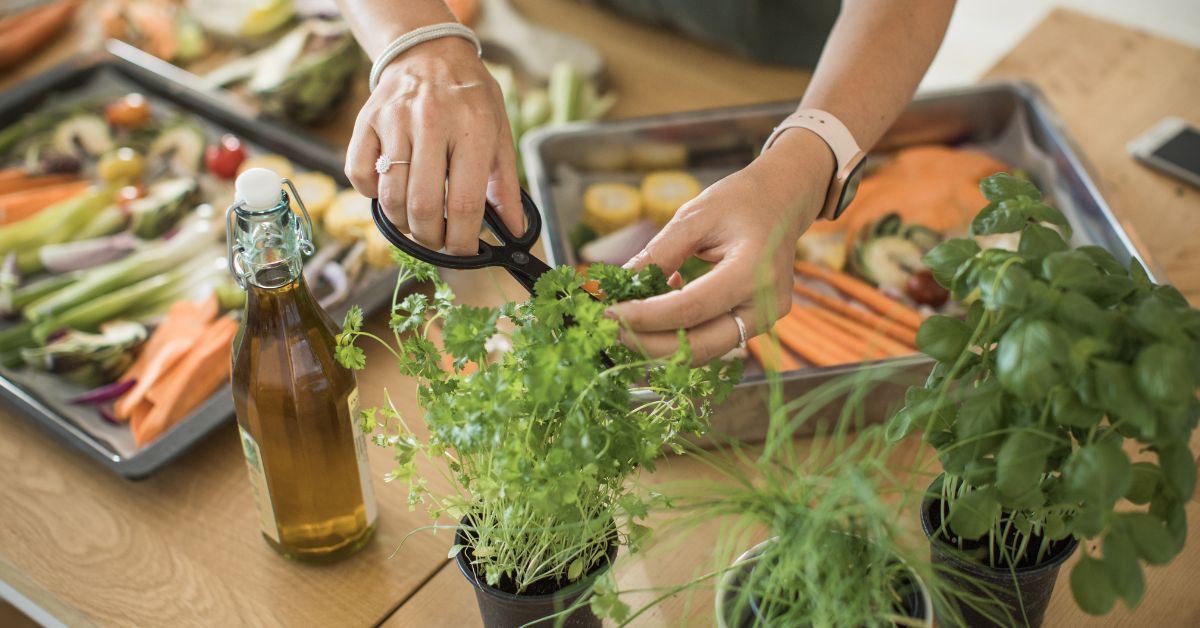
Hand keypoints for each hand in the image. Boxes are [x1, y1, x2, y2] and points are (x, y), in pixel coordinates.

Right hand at [344, 37, 523, 253]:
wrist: (429, 51)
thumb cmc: (470, 97)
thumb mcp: (500, 132)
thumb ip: (506, 184)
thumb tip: (514, 230)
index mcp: (473, 127)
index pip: (465, 203)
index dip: (463, 240)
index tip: (465, 251)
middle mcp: (431, 122)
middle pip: (423, 206)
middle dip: (432, 238)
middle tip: (439, 240)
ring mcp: (394, 121)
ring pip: (390, 197)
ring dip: (403, 224)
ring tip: (418, 222)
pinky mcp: (366, 122)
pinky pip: (359, 176)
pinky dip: (373, 197)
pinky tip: (391, 192)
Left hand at [607, 130, 834, 363]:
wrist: (783, 201)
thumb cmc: (741, 201)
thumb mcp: (695, 216)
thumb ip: (659, 253)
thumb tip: (622, 284)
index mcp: (753, 271)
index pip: (691, 309)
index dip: (647, 317)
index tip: (611, 312)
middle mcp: (766, 304)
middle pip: (700, 345)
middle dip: (650, 343)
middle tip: (613, 328)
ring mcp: (766, 319)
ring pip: (705, 351)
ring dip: (662, 344)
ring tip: (631, 320)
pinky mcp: (757, 324)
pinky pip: (712, 341)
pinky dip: (680, 335)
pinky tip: (661, 310)